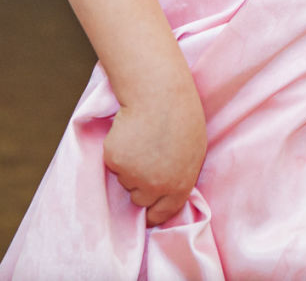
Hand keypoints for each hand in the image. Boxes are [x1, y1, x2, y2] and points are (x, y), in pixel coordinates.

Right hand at [102, 83, 207, 226]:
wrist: (158, 93)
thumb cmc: (181, 115)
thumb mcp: (193, 151)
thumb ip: (180, 175)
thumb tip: (168, 189)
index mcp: (179, 186)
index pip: (162, 213)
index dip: (154, 212)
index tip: (148, 209)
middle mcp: (155, 186)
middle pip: (140, 200)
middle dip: (139, 185)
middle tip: (143, 160)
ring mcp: (133, 175)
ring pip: (124, 180)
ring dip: (128, 166)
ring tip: (140, 139)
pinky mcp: (114, 161)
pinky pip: (112, 163)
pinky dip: (116, 151)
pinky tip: (129, 133)